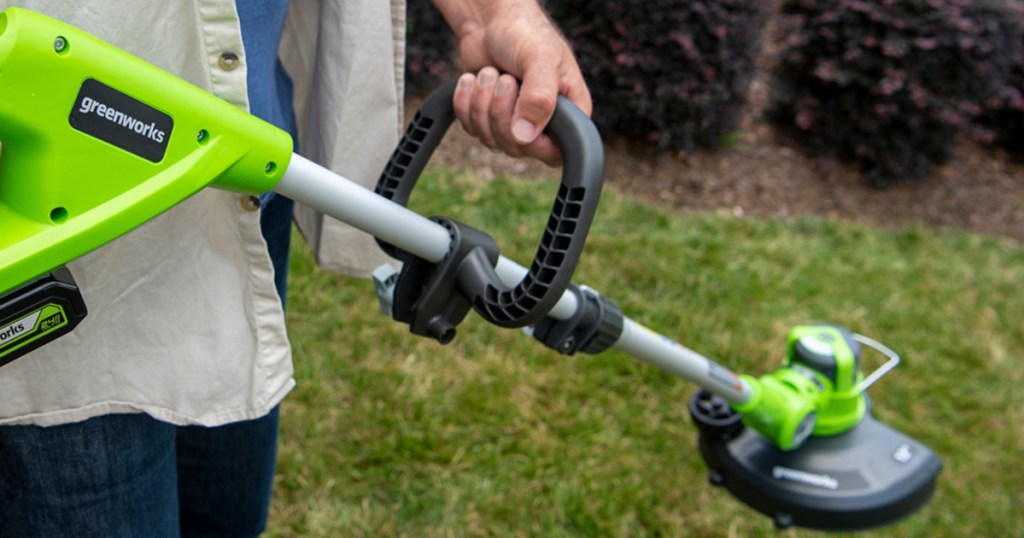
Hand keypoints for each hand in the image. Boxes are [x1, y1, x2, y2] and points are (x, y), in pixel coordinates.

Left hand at [433, 0, 590, 165]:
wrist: (490, 19)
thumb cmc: (525, 32)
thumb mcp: (540, 58)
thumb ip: (539, 98)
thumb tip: (525, 138)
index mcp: (570, 112)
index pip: (554, 153)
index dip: (533, 142)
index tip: (521, 112)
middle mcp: (544, 122)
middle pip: (517, 148)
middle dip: (500, 112)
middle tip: (504, 78)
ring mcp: (515, 122)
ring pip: (491, 140)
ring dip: (481, 103)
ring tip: (490, 72)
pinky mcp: (489, 118)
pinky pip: (471, 129)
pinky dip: (465, 103)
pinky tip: (472, 79)